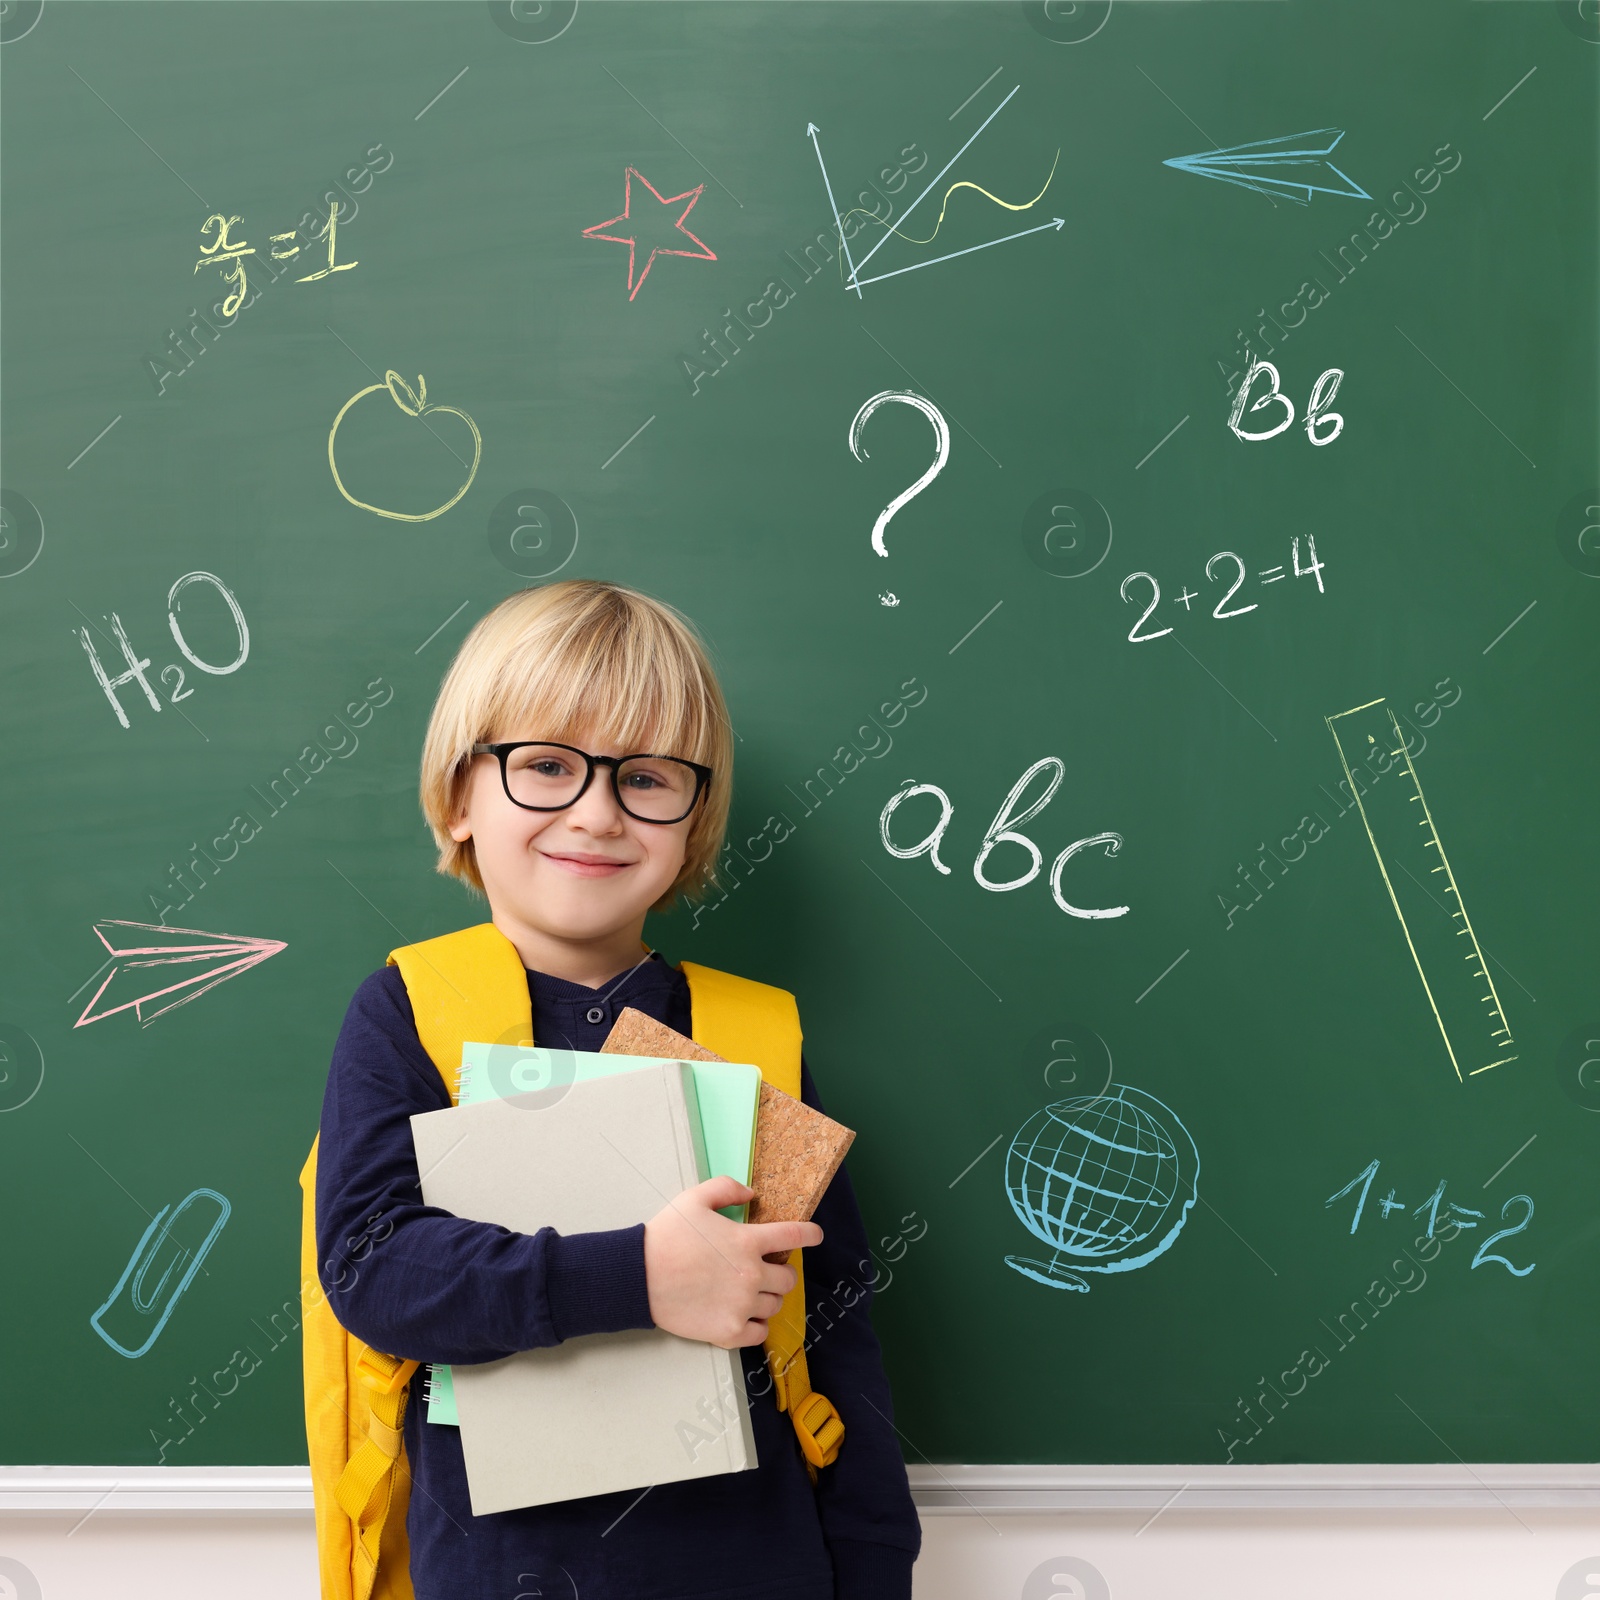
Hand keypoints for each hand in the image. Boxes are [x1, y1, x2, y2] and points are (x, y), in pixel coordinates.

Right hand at [643, 1176, 822, 1348]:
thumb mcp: (695, 1198)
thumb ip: (727, 1189)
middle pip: (788, 1277)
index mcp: (747, 1241)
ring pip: (775, 1304)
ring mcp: (742, 1306)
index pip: (794, 1235)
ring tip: (748, 1292)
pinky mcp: (729, 1331)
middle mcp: (751, 1274)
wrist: (639, 1276)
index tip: (816, 1235)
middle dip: (780, 1271)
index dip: (810, 1234)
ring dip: (767, 1297)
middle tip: (764, 1269)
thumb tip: (751, 1194)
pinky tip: (743, 1315)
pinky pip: (759, 1333)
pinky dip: (755, 1325)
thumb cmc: (666, 1236)